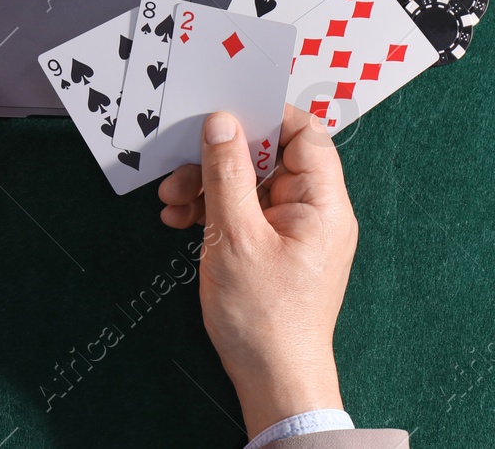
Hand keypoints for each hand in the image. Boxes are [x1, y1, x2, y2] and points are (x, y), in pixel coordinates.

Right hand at [158, 106, 358, 436]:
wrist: (273, 381)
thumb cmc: (264, 317)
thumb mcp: (235, 236)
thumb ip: (226, 174)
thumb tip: (221, 122)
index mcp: (323, 202)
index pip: (304, 134)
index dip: (264, 118)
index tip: (221, 114)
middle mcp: (316, 211)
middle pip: (269, 158)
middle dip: (220, 159)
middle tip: (180, 168)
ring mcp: (295, 231)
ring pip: (250, 185)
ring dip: (208, 186)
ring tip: (171, 202)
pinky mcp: (275, 249)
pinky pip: (245, 212)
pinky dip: (214, 211)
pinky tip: (182, 220)